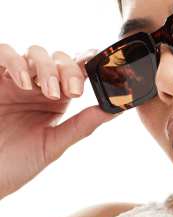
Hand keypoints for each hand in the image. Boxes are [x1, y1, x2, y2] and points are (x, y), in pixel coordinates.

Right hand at [0, 43, 118, 198]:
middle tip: (71, 92)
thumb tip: (117, 108)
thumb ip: (83, 125)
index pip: (78, 71)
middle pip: (60, 58)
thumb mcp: (54, 145)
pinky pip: (3, 53)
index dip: (90, 65)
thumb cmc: (16, 164)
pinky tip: (23, 83)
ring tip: (49, 92)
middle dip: (69, 71)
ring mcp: (13, 79)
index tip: (100, 74)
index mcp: (57, 98)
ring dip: (47, 68)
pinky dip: (16, 62)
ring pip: (36, 53)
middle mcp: (36, 85)